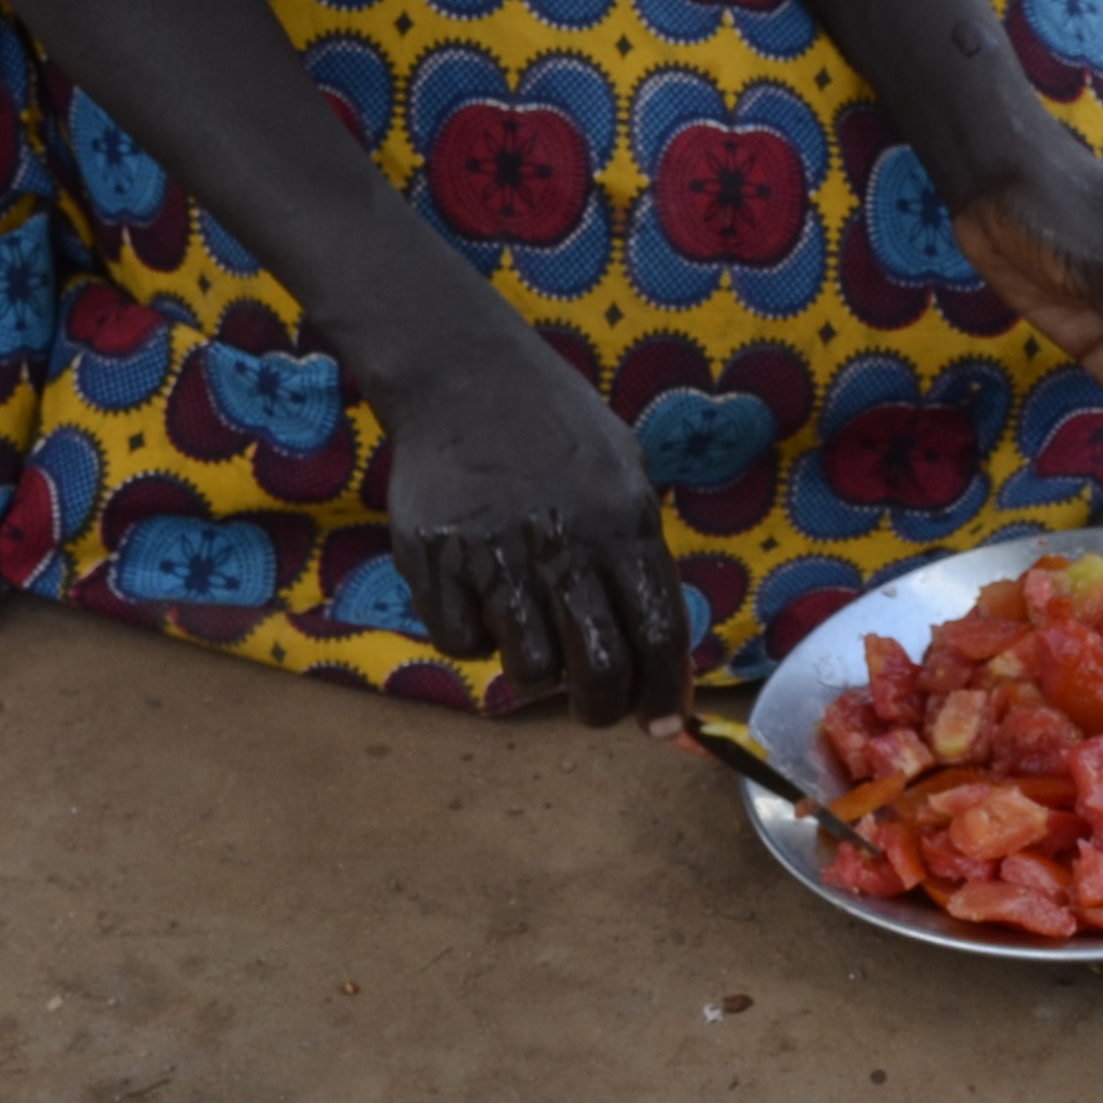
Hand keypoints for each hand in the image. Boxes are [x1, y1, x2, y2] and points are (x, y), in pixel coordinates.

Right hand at [374, 322, 697, 727]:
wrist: (462, 376)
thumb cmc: (554, 429)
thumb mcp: (623, 471)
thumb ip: (640, 554)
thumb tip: (661, 654)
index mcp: (625, 522)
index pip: (662, 635)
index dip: (666, 695)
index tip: (663, 726)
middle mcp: (565, 543)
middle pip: (600, 673)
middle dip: (602, 709)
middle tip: (594, 706)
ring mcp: (495, 554)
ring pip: (529, 671)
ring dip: (537, 673)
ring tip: (534, 634)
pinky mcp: (436, 560)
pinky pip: (462, 644)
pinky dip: (475, 638)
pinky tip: (481, 598)